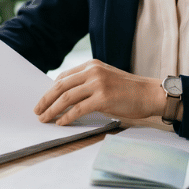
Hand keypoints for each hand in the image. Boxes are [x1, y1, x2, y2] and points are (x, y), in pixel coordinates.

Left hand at [34, 59, 165, 125]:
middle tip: (37, 111)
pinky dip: (67, 116)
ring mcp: (98, 83)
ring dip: (52, 109)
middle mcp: (92, 71)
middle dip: (46, 99)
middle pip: (61, 86)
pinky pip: (78, 108)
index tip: (43, 100)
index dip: (50, 89)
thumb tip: (67, 97)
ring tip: (45, 119)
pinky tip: (61, 122)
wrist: (150, 94)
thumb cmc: (129, 91)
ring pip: (66, 97)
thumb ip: (89, 83)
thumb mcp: (106, 79)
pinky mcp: (103, 98)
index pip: (64, 77)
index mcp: (92, 65)